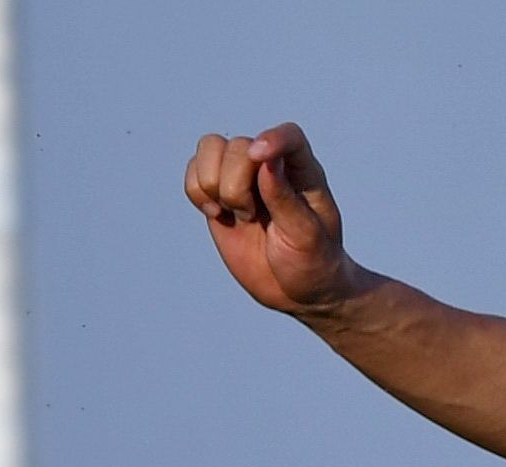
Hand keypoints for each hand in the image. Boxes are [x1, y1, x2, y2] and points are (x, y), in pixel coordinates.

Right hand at [184, 122, 367, 320]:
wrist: (297, 290)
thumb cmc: (312, 262)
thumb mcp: (306, 236)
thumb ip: (285, 199)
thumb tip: (264, 162)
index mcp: (303, 171)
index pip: (289, 136)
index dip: (271, 139)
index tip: (258, 156)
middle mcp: (270, 165)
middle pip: (237, 146)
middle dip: (235, 186)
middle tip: (252, 216)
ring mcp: (242, 177)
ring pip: (209, 148)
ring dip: (213, 186)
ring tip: (237, 214)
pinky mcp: (218, 193)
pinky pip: (193, 172)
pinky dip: (196, 192)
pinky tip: (217, 214)